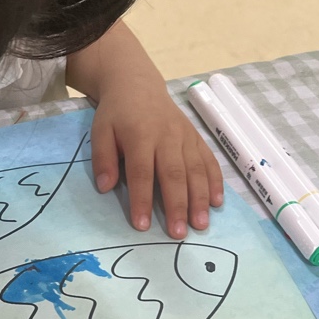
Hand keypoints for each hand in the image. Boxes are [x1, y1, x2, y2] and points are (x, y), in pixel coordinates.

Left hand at [91, 80, 222, 237]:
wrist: (138, 85)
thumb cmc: (117, 114)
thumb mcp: (100, 130)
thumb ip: (103, 158)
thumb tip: (105, 187)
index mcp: (140, 135)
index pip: (142, 172)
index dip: (142, 200)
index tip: (142, 226)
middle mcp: (166, 137)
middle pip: (174, 174)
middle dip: (177, 205)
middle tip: (179, 233)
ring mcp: (185, 137)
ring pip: (196, 170)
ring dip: (200, 199)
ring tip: (201, 224)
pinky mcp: (196, 138)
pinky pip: (209, 161)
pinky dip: (215, 182)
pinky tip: (217, 203)